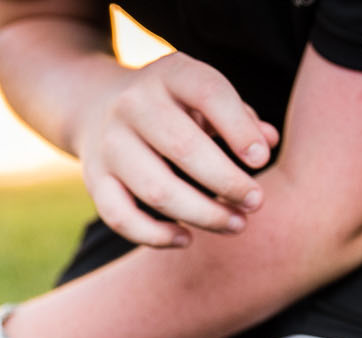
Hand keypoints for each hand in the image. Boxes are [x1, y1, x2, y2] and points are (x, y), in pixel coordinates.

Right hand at [75, 52, 278, 247]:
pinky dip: (155, 235)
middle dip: (227, 182)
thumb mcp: (204, 97)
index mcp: (169, 74)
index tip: (261, 161)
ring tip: (236, 224)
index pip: (208, 94)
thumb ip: (240, 117)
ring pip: (157, 190)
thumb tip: (267, 144)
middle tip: (257, 203)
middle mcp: (133, 104)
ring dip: (202, 214)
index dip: (238, 129)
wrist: (98, 105)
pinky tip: (186, 239)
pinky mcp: (94, 180)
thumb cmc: (173, 107)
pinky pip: (122, 217)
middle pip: (184, 149)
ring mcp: (109, 144)